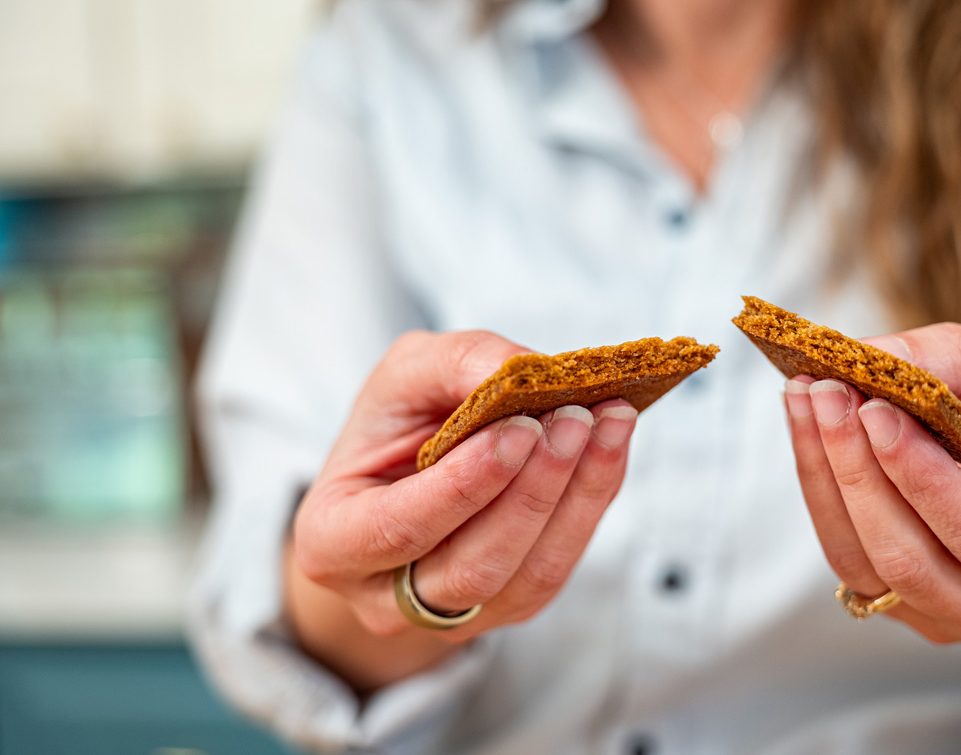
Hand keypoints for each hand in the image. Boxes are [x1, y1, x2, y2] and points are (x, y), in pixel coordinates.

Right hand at [290, 330, 636, 664]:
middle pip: (473, 566)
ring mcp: (455, 613)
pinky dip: (593, 500)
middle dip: (532, 491)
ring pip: (527, 576)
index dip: (462, 486)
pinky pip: (560, 564)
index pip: (396, 529)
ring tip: (607, 423)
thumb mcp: (404, 376)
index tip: (518, 430)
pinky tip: (611, 445)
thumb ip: (456, 364)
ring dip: (577, 496)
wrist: (414, 471)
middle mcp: (387, 597)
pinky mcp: (512, 604)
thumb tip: (525, 371)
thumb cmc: (397, 425)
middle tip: (575, 418)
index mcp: (332, 542)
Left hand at [785, 323, 960, 656]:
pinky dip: (818, 483)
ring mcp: (946, 619)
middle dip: (858, 469)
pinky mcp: (895, 603)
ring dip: (823, 474)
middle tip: (826, 389)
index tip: (876, 410)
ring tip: (805, 396)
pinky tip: (807, 423)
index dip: (922, 478)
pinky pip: (843, 551)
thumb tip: (878, 355)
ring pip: (862, 561)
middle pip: (911, 561)